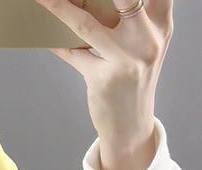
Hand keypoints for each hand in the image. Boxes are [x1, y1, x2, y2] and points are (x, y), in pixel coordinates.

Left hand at [34, 0, 173, 149]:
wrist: (131, 126)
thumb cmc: (132, 78)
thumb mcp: (140, 43)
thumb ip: (126, 15)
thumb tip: (82, 2)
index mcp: (160, 21)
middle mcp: (148, 37)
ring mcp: (127, 58)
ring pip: (86, 23)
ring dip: (59, 6)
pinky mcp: (105, 78)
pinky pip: (72, 53)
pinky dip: (54, 40)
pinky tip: (41, 30)